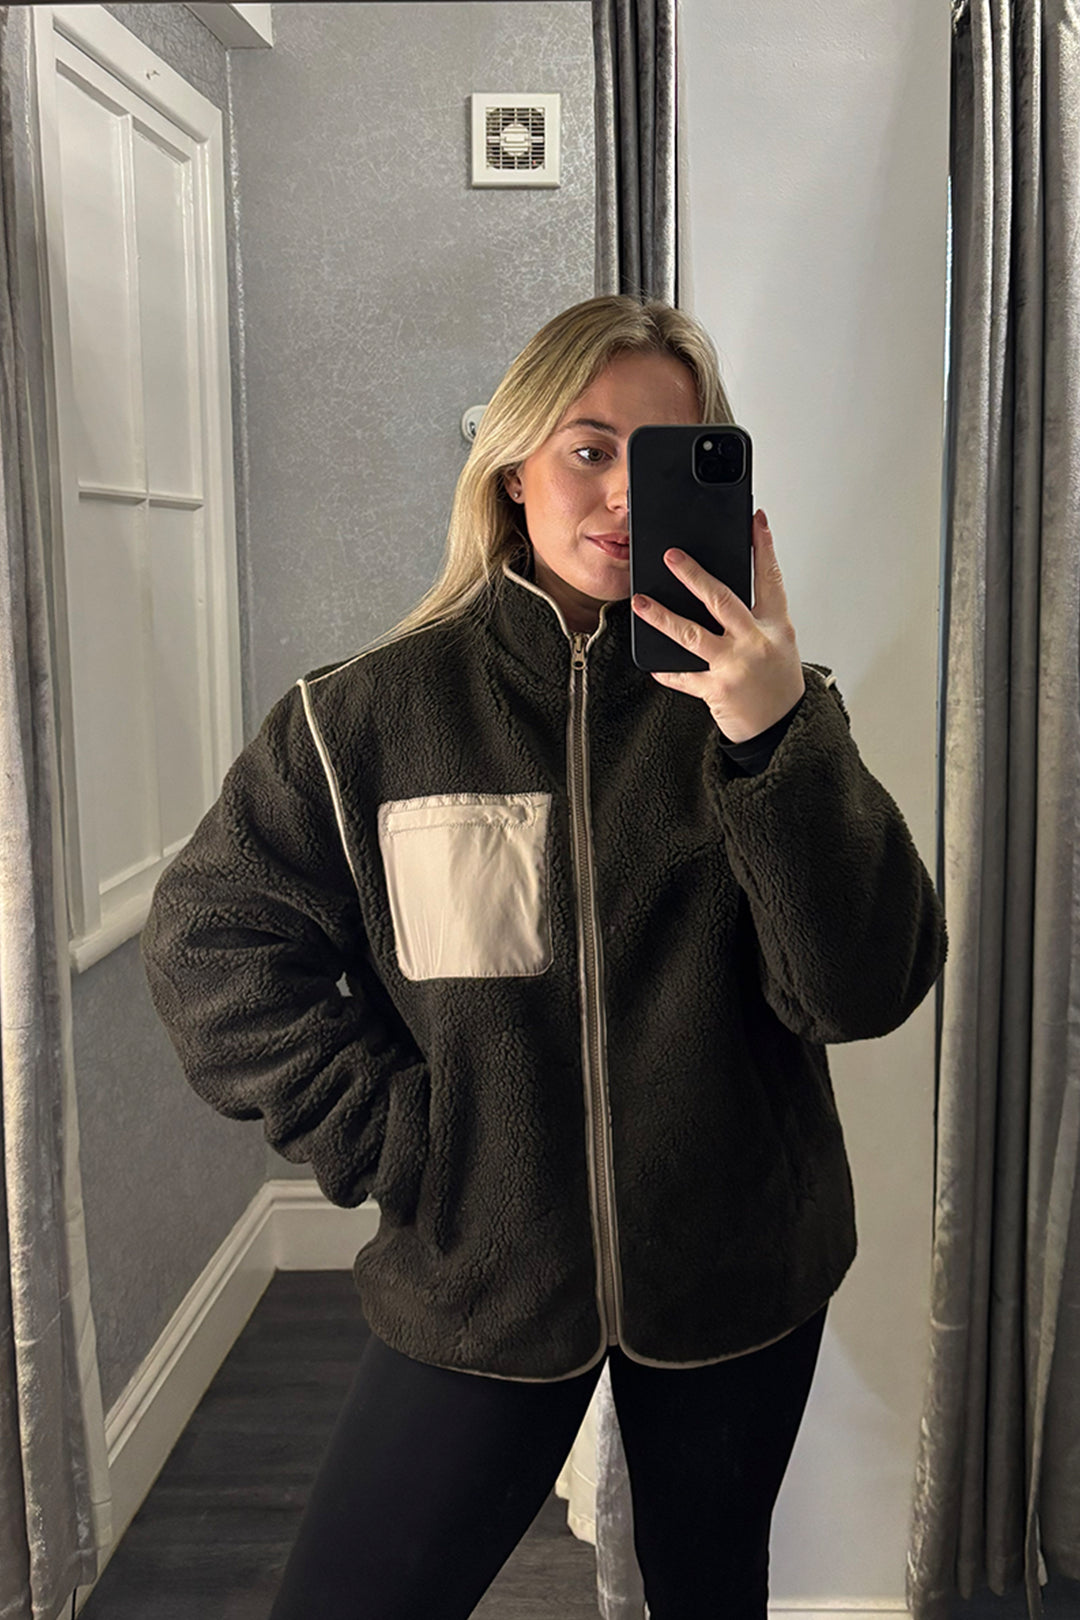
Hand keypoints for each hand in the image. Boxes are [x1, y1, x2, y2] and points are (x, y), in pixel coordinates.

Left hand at [631, 510, 805, 742]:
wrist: (783, 729)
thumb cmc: (778, 683)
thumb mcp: (779, 644)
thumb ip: (755, 618)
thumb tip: (718, 591)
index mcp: (775, 627)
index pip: (770, 579)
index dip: (764, 547)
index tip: (755, 521)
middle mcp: (756, 643)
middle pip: (722, 600)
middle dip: (694, 575)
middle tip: (671, 556)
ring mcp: (735, 667)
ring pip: (692, 635)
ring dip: (662, 617)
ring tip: (641, 602)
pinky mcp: (717, 691)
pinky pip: (684, 676)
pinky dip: (667, 670)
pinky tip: (653, 663)